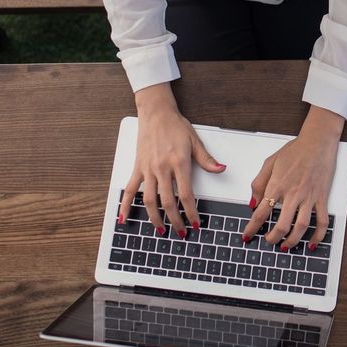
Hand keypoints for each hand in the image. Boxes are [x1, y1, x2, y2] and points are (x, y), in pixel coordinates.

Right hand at [118, 83, 225, 236]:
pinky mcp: (137, 168)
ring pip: (149, 200)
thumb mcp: (195, 141)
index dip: (190, 212)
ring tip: (160, 230)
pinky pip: (130, 189)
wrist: (156, 113)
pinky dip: (126, 205)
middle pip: (168, 202)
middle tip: (180, 233)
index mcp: (179, 163)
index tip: (194, 224)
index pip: (186, 194)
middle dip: (175, 220)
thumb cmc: (176, 126)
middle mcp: (162, 168)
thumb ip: (207, 159)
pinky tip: (125, 218)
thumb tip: (221, 169)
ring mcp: (147, 169)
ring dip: (154, 218)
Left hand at [241, 106, 341, 249]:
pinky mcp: (321, 197)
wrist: (317, 141)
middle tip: (268, 241)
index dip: (252, 228)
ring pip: (301, 227)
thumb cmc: (295, 150)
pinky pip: (322, 221)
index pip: (260, 212)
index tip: (247, 236)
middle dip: (272, 238)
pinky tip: (311, 243)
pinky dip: (318, 235)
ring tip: (285, 246)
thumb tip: (252, 203)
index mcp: (277, 185)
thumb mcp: (270, 162)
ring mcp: (309, 197)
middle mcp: (293, 193)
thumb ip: (259, 183)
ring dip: (292, 241)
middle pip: (281, 224)